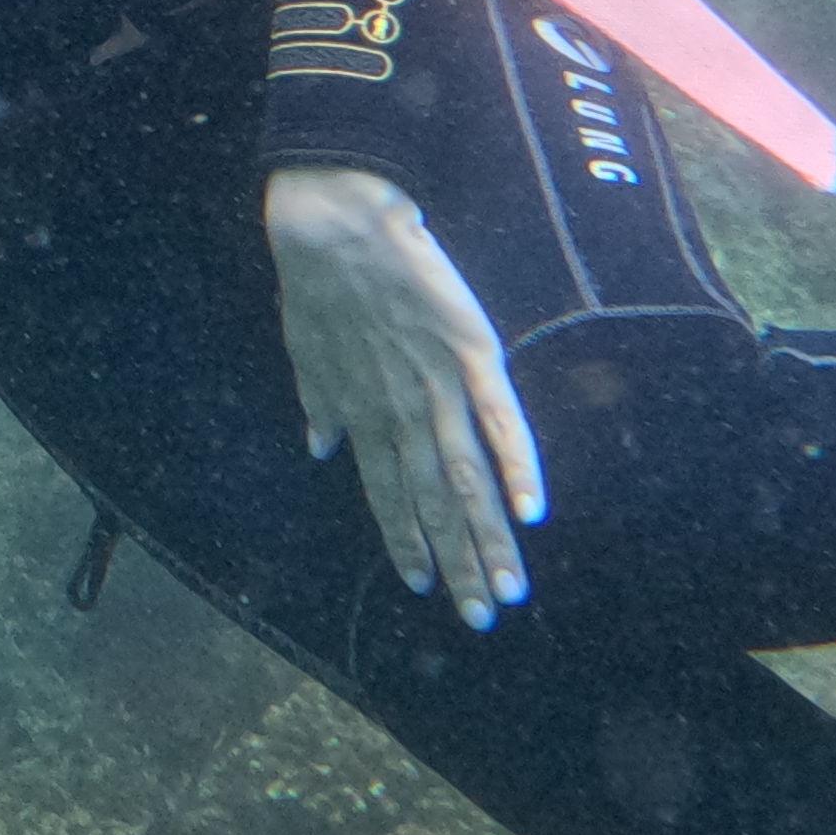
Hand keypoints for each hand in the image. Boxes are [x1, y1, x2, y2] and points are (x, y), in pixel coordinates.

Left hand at [265, 161, 547, 619]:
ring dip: (487, 537)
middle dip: (458, 562)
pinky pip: (499, 418)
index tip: (425, 588)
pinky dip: (516, 465)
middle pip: (434, 501)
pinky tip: (531, 510)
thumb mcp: (304, 352)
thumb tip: (321, 448)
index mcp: (362, 414)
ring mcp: (438, 386)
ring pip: (467, 477)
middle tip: (481, 615)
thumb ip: (319, 404)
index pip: (389, 495)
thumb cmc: (318, 282)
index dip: (407, 542)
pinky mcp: (473, 351)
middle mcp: (400, 413)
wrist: (336, 219)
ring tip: (508, 588)